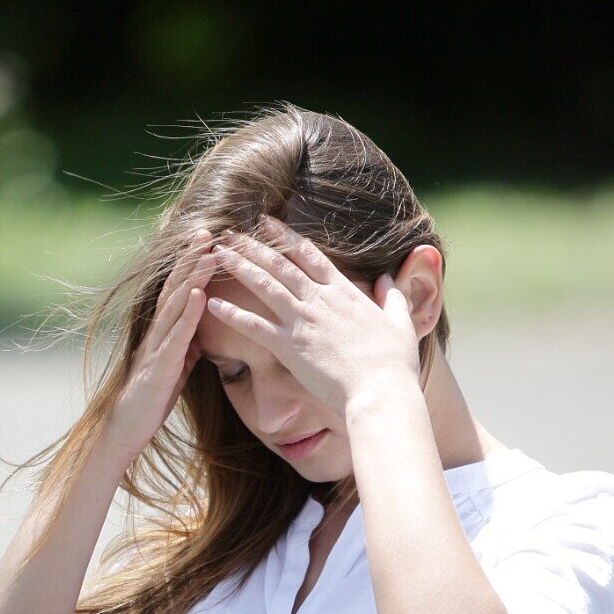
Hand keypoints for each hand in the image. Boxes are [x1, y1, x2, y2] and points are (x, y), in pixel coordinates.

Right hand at [102, 229, 219, 465]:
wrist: (125, 430)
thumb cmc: (150, 400)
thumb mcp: (174, 367)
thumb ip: (185, 346)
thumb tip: (201, 332)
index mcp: (162, 332)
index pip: (177, 291)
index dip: (190, 265)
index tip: (207, 240)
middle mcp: (156, 333)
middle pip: (175, 288)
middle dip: (191, 259)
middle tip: (208, 231)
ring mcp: (156, 348)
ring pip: (175, 305)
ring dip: (192, 277)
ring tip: (208, 253)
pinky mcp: (159, 367)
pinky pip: (176, 337)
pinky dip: (188, 315)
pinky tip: (198, 295)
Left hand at [204, 214, 419, 418]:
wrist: (381, 390)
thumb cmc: (394, 362)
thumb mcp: (401, 322)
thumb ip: (394, 297)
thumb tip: (389, 279)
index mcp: (343, 292)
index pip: (309, 255)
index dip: (285, 237)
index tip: (266, 223)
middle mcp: (319, 300)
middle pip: (279, 264)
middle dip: (252, 245)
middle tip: (229, 231)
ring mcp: (302, 321)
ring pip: (263, 285)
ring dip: (238, 267)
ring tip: (217, 253)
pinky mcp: (289, 347)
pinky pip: (253, 326)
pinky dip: (231, 314)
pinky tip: (212, 303)